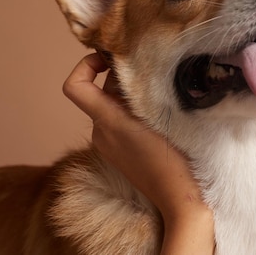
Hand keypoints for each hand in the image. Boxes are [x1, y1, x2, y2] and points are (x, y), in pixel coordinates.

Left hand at [63, 54, 214, 254]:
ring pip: (111, 105)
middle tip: (152, 69)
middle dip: (122, 76)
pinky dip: (133, 110)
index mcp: (107, 121)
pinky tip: (160, 113)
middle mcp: (101, 132)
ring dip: (131, 93)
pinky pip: (119, 121)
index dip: (85, 65)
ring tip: (161, 91)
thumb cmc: (175, 159)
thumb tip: (131, 64)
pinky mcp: (119, 153)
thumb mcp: (160, 116)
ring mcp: (108, 145)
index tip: (110, 57)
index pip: (75, 86)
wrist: (180, 199)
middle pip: (100, 90)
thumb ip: (140, 90)